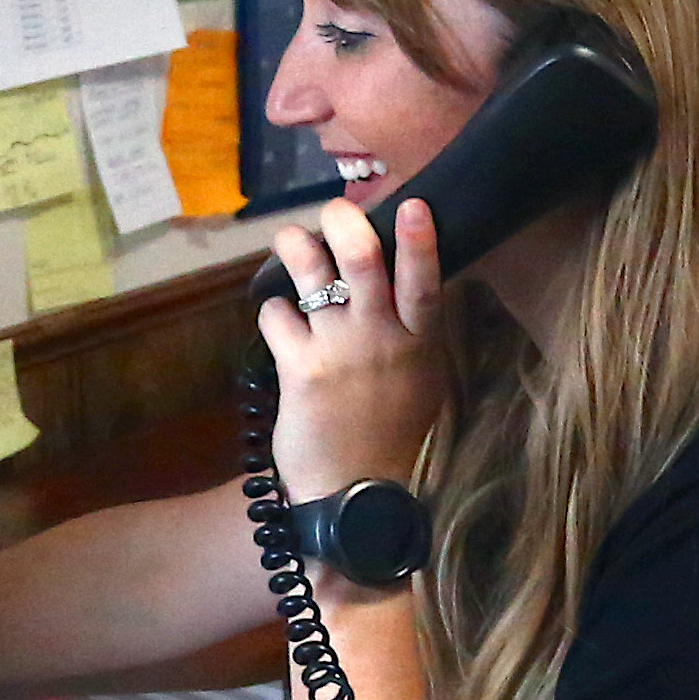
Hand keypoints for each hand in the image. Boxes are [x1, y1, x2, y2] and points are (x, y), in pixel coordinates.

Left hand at [256, 196, 445, 510]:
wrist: (354, 495)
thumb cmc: (392, 436)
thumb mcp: (423, 382)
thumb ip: (415, 332)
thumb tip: (403, 278)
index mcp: (419, 344)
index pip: (424, 283)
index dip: (419, 241)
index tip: (412, 204)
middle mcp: (380, 341)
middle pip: (361, 260)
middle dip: (343, 221)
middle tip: (333, 213)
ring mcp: (338, 353)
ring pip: (310, 274)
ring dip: (296, 247)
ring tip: (292, 242)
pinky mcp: (299, 369)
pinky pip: (277, 315)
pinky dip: (274, 311)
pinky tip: (282, 324)